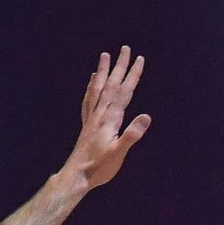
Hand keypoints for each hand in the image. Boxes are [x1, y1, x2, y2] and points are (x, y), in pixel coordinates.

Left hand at [63, 47, 150, 188]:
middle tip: (125, 48)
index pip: (124, 92)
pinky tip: (93, 80)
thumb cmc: (99, 167)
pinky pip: (89, 100)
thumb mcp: (119, 153)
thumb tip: (146, 116)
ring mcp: (92, 118)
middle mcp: (100, 114)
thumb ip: (132, 134)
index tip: (139, 59)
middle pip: (112, 85)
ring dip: (104, 71)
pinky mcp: (87, 124)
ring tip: (105, 55)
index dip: (132, 75)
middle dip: (120, 66)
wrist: (77, 176)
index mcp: (110, 119)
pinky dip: (92, 87)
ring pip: (98, 88)